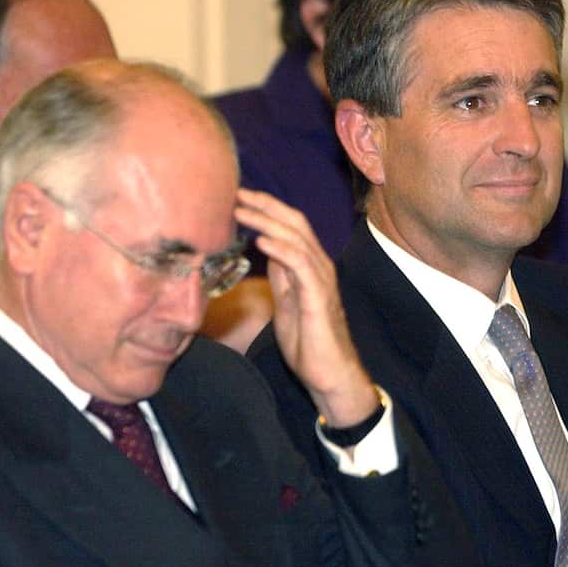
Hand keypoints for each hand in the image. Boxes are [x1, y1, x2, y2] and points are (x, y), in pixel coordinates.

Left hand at [234, 189, 378, 425]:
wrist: (330, 374)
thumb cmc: (309, 341)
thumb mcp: (287, 302)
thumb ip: (281, 276)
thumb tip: (266, 251)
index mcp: (311, 267)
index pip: (291, 226)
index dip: (267, 209)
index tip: (240, 197)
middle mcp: (320, 267)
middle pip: (295, 223)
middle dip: (266, 205)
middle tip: (237, 192)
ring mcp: (321, 281)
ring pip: (297, 238)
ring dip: (267, 221)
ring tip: (242, 210)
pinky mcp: (318, 298)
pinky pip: (300, 265)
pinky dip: (280, 248)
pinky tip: (260, 240)